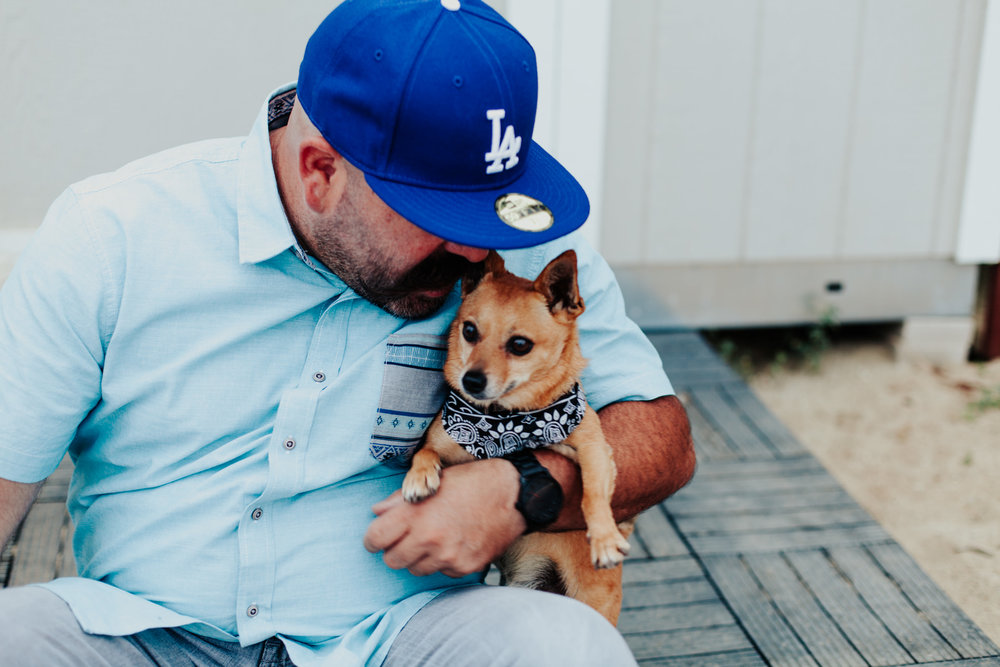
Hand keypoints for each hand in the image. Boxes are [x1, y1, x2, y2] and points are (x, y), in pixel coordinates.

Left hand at [363, 458, 525, 577]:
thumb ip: (400, 498)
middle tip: (406, 539)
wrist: (513, 494)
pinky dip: (444, 562)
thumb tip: (376, 512)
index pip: (375, 538)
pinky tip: (455, 544)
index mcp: (414, 514)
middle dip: (395, 550)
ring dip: (419, 558)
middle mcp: (428, 538)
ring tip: (434, 539)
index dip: (373, 538)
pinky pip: (442, 572)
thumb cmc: (471, 482)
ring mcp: (447, 556)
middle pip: (392, 560)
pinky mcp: (465, 567)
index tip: (379, 537)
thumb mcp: (433, 481)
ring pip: (416, 570)